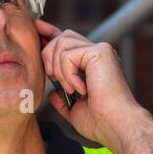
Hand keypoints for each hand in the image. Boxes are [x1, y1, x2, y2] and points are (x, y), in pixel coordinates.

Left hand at [36, 18, 146, 153]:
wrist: (115, 126)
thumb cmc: (101, 123)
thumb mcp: (74, 110)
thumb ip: (62, 100)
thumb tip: (52, 95)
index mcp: (94, 64)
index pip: (69, 41)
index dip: (50, 34)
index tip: (37, 28)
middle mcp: (99, 54)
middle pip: (62, 36)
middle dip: (48, 53)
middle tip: (53, 78)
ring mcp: (101, 50)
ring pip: (62, 42)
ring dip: (58, 68)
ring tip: (69, 89)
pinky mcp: (100, 52)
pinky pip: (68, 55)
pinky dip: (68, 74)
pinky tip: (80, 89)